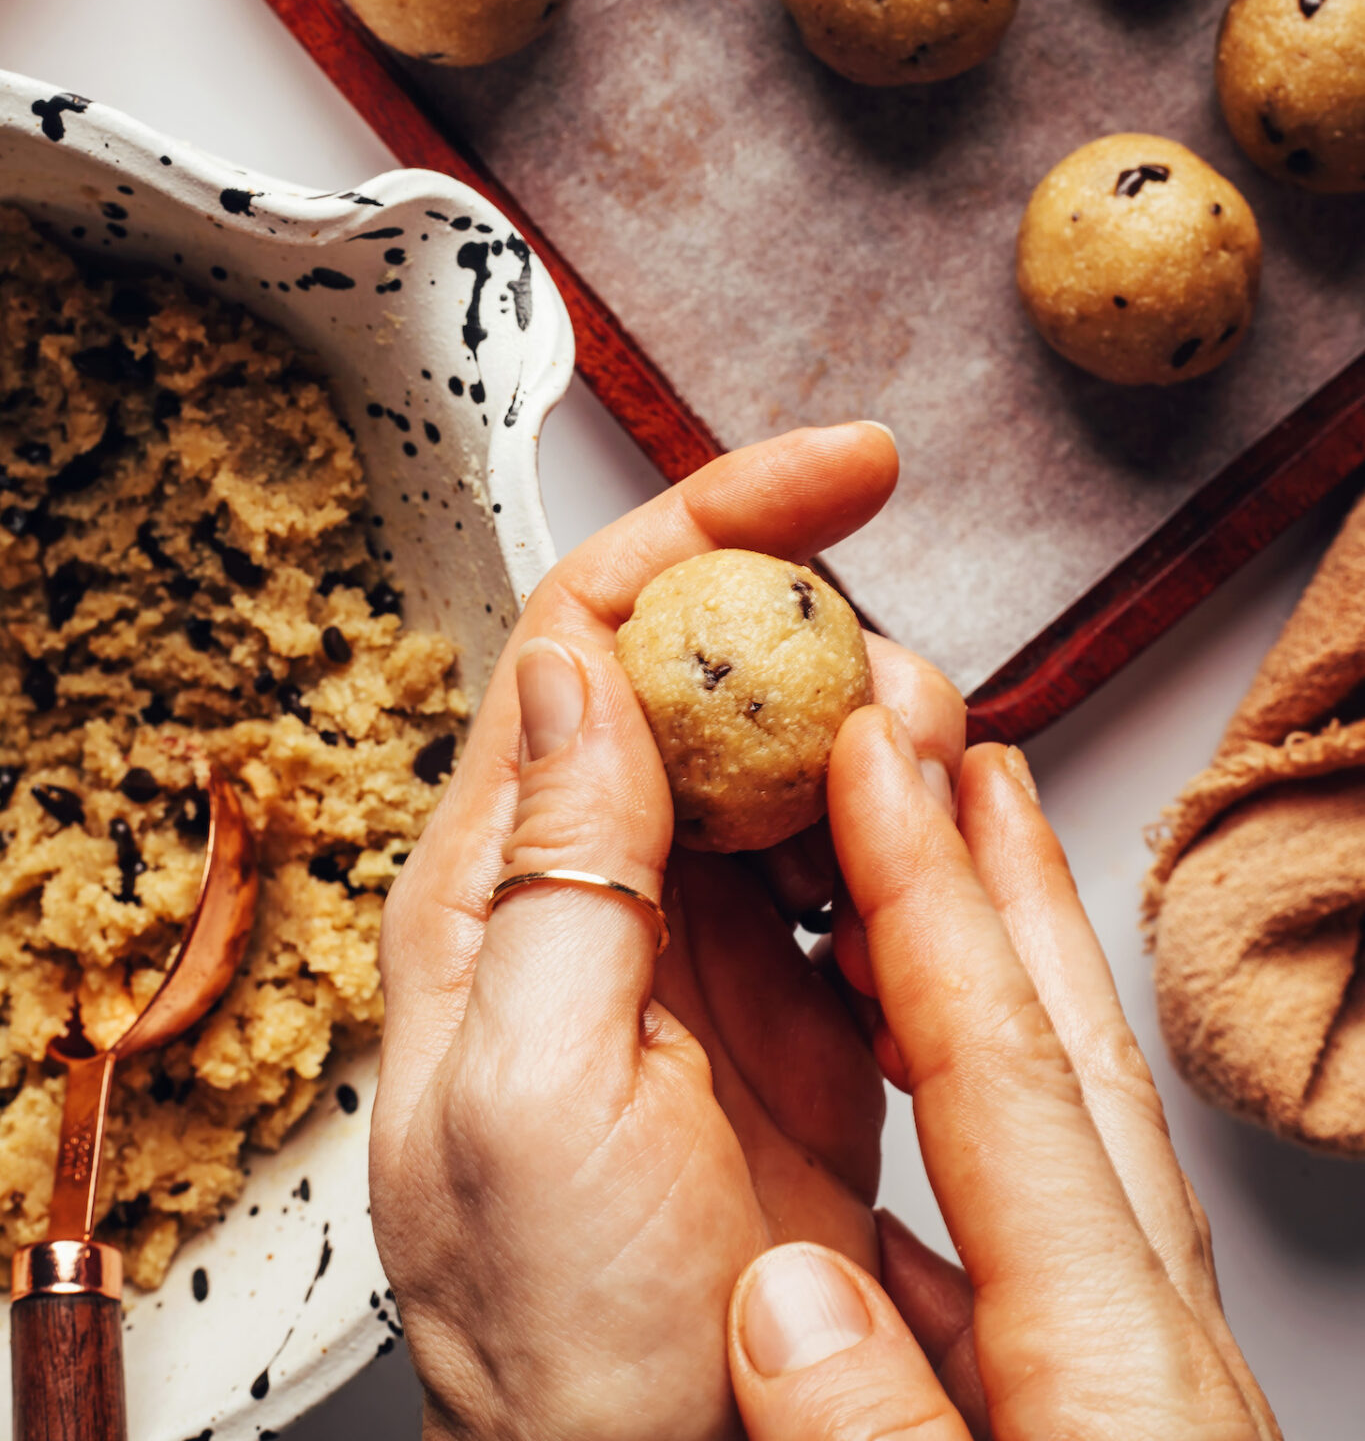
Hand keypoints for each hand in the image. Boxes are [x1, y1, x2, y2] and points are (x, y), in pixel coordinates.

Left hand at [370, 423, 963, 1440]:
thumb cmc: (559, 1342)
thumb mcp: (531, 1095)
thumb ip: (556, 872)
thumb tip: (581, 670)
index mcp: (492, 887)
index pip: (586, 639)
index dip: (710, 531)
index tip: (838, 474)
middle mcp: (591, 894)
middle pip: (706, 679)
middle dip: (823, 644)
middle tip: (905, 703)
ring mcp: (700, 952)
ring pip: (796, 765)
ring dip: (880, 745)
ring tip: (925, 801)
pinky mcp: (794, 1013)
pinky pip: (861, 873)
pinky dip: (914, 843)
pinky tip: (933, 880)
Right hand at [725, 722, 1280, 1440]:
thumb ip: (882, 1437)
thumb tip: (785, 1298)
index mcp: (1119, 1375)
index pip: (1005, 1072)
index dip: (929, 897)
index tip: (875, 761)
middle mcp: (1149, 1351)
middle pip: (1069, 1058)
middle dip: (1005, 889)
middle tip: (954, 758)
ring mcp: (1140, 1388)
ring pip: (1061, 1138)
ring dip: (989, 996)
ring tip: (926, 907)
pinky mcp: (1110, 1435)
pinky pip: (1030, 1246)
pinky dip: (963, 1157)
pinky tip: (895, 1174)